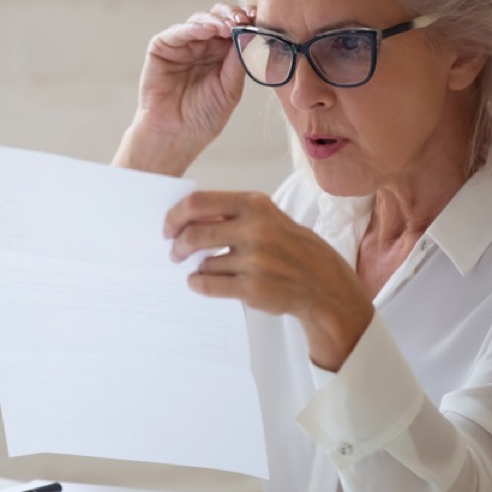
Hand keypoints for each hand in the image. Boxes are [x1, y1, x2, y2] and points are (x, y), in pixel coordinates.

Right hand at [113, 4, 253, 175]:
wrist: (175, 137)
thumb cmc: (202, 119)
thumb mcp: (230, 89)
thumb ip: (238, 61)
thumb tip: (252, 34)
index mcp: (221, 55)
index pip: (236, 28)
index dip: (247, 21)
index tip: (258, 19)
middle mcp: (202, 46)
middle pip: (219, 18)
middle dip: (233, 16)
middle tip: (243, 20)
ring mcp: (182, 46)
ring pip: (200, 20)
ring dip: (216, 20)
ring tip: (228, 27)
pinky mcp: (161, 48)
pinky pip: (178, 32)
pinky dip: (194, 27)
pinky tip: (208, 30)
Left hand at [165, 190, 374, 370]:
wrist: (323, 282)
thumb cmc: (289, 246)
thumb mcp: (265, 218)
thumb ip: (229, 214)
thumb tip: (184, 218)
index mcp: (254, 204)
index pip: (198, 203)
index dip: (175, 216)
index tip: (168, 228)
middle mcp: (255, 229)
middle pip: (194, 233)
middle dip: (178, 246)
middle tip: (175, 253)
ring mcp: (255, 260)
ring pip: (202, 263)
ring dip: (194, 268)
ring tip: (199, 269)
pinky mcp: (253, 287)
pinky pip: (209, 284)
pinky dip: (198, 284)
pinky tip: (199, 282)